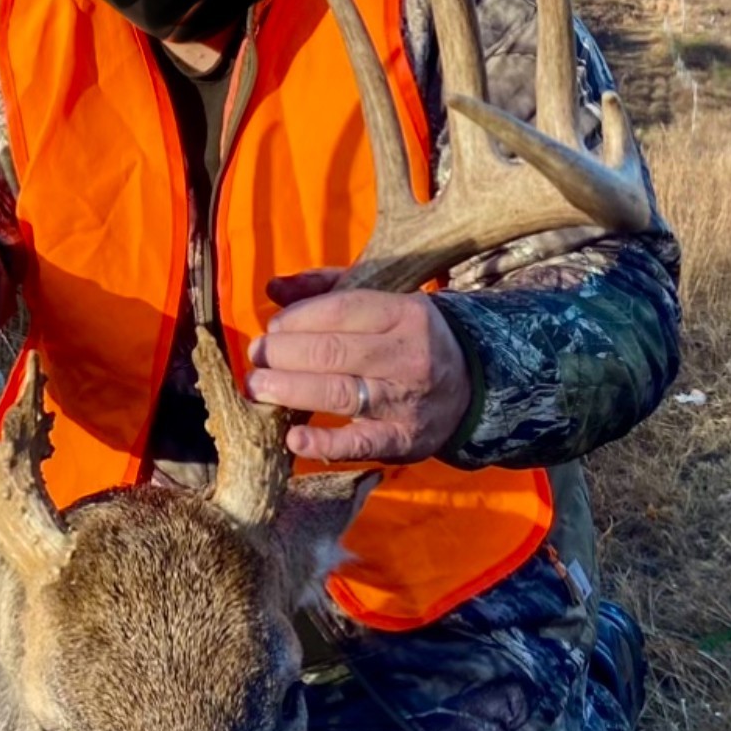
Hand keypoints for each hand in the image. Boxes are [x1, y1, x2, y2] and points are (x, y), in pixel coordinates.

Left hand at [245, 270, 471, 463]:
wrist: (472, 388)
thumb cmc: (410, 340)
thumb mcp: (384, 304)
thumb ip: (328, 290)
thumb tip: (273, 286)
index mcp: (405, 313)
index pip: (340, 310)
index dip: (297, 319)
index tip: (272, 329)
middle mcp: (408, 356)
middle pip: (332, 351)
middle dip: (283, 354)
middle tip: (257, 359)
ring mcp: (406, 400)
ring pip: (339, 393)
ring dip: (289, 390)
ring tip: (258, 389)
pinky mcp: (403, 440)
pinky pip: (360, 444)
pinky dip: (324, 444)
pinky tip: (294, 438)